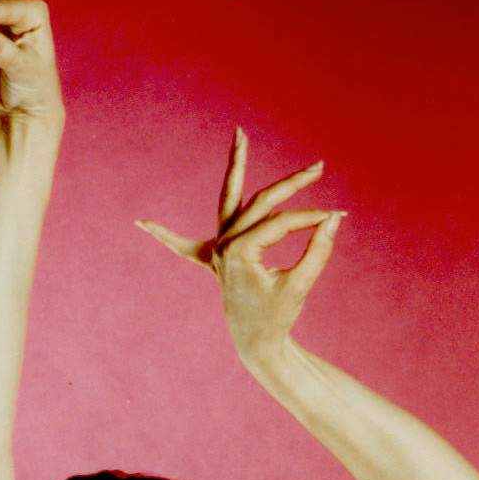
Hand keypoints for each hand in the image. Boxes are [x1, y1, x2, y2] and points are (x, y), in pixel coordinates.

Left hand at [135, 127, 345, 358]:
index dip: (311, 220)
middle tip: (319, 167)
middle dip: (291, 184)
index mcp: (239, 253)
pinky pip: (186, 247)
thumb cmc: (278, 317)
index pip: (281, 223)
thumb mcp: (299, 285)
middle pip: (260, 203)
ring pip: (229, 202)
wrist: (257, 345)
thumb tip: (335, 220)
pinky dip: (165, 237)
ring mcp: (216, 252)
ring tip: (239, 134)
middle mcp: (223, 247)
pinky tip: (141, 223)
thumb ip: (317, 252)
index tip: (337, 219)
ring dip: (234, 169)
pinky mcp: (215, 260)